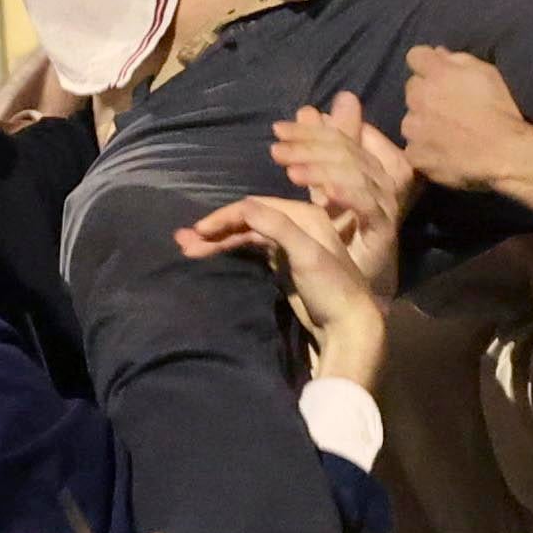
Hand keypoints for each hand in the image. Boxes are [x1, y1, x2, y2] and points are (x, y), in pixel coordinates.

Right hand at [177, 194, 388, 391]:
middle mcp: (295, 224)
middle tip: (183, 242)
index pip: (254, 208)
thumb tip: (243, 206)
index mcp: (304, 215)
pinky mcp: (283, 264)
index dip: (225, 217)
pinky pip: (252, 249)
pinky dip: (231, 251)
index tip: (199, 232)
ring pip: (246, 236)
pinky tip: (212, 254)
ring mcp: (288, 244)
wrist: (349, 326)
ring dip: (219, 241)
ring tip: (188, 249)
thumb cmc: (333, 289)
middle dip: (216, 230)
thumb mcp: (307, 254)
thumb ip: (277, 227)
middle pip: (247, 220)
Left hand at [270, 93, 413, 293]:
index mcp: (368, 169)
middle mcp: (381, 181)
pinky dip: (346, 194)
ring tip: (289, 170)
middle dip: (309, 145)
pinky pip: (368, 204)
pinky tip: (324, 192)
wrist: (356, 296)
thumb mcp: (322, 194)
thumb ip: (315, 156)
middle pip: (348, 150)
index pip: (343, 136)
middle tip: (277, 147)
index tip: (280, 129)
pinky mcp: (384, 229)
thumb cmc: (339, 243)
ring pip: (356, 172)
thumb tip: (308, 111)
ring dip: (321, 168)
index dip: (312, 130)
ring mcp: (385, 204)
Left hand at [398, 48, 532, 194]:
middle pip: (412, 89)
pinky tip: (443, 153)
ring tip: (446, 134)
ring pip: (410, 120)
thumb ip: (459, 59)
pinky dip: (425, 150)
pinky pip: (414, 148)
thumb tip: (438, 53)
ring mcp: (413, 128)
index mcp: (436, 73)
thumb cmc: (500, 110)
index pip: (415, 56)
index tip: (439, 74)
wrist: (504, 153)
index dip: (427, 64)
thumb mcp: (487, 73)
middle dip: (426, 94)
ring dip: (422, 123)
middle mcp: (418, 97)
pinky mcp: (414, 155)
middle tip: (447, 108)